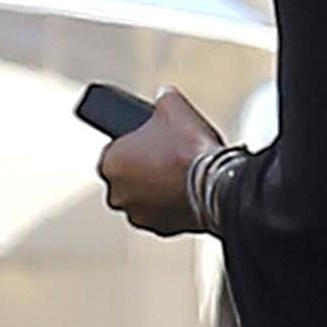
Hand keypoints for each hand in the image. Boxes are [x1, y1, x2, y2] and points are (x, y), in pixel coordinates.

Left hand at [99, 86, 222, 235]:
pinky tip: (188, 193)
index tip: (149, 142)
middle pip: (127, 178)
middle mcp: (117, 194)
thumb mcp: (173, 106)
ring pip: (143, 199)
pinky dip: (171, 206)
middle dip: (142, 170)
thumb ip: (162, 99)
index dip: (133, 144)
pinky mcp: (162, 230)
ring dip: (156, 190)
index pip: (113, 151)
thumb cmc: (188, 147)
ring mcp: (139, 216)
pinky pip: (162, 215)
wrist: (216, 184)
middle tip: (165, 157)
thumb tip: (164, 96)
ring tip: (179, 176)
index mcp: (109, 163)